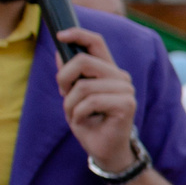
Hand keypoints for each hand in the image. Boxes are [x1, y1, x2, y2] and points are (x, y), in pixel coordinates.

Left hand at [53, 26, 138, 171]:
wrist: (104, 150)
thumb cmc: (89, 122)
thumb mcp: (72, 95)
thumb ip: (69, 74)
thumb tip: (59, 52)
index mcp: (108, 71)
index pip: (96, 42)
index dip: (78, 34)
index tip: (60, 35)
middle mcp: (120, 77)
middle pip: (83, 61)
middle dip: (64, 78)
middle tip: (64, 94)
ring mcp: (126, 90)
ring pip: (84, 86)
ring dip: (70, 103)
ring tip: (76, 114)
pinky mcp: (127, 105)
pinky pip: (91, 102)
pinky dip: (78, 114)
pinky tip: (84, 121)